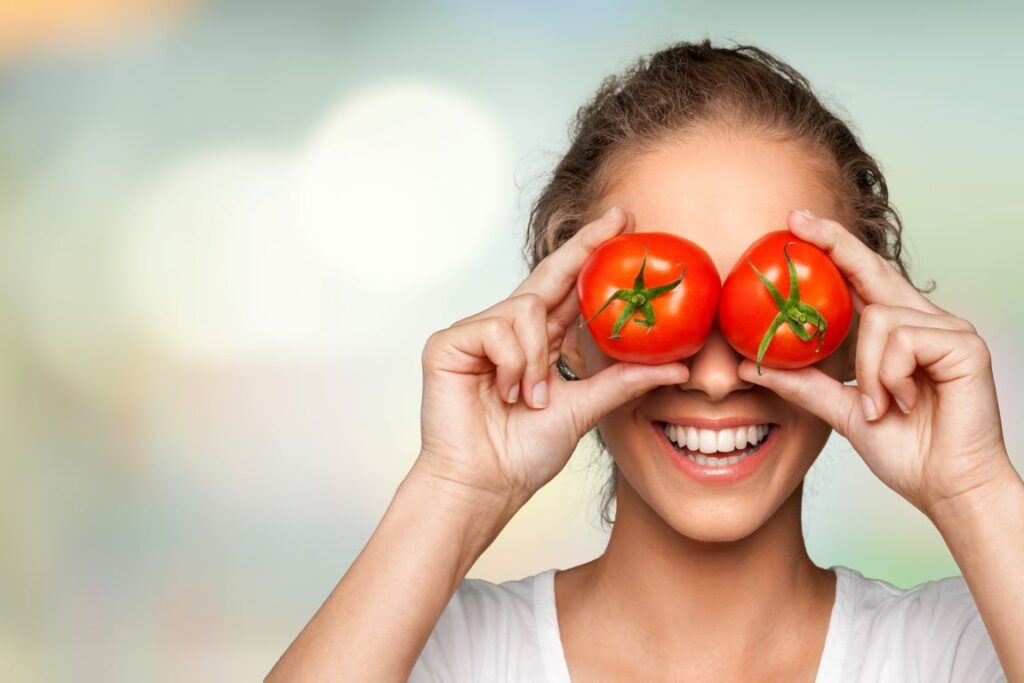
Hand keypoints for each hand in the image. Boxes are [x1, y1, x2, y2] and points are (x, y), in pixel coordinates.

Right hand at [417, 207, 689, 507]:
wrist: (484, 484)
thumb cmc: (523, 454)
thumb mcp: (585, 409)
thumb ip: (623, 382)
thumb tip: (678, 367)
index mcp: (537, 343)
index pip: (568, 290)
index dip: (591, 255)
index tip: (623, 224)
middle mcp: (507, 330)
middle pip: (547, 276)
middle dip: (583, 247)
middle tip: (618, 218)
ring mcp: (476, 334)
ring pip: (526, 310)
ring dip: (538, 358)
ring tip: (532, 397)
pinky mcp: (448, 342)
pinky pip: (497, 329)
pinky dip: (513, 363)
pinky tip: (505, 391)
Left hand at [738, 209, 1011, 516]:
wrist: (946, 489)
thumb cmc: (906, 451)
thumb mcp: (843, 411)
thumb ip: (803, 385)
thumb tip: (749, 368)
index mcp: (897, 333)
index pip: (860, 279)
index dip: (831, 247)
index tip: (795, 223)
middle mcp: (923, 322)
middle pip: (872, 270)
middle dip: (832, 243)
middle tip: (795, 221)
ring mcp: (948, 330)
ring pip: (878, 318)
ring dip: (868, 369)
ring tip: (882, 405)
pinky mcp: (964, 345)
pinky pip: (902, 339)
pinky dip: (889, 375)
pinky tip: (902, 402)